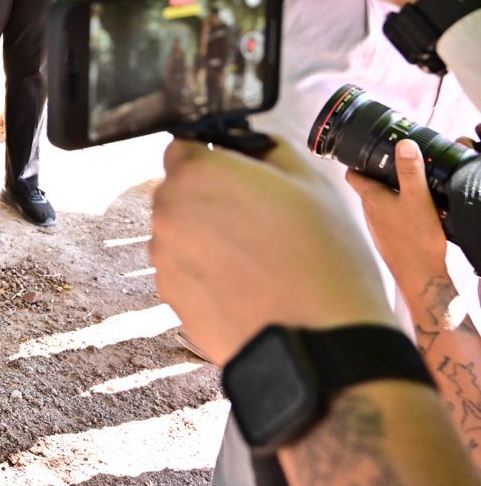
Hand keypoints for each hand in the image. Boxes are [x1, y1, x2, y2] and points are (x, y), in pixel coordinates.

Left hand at [150, 134, 396, 364]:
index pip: (183, 147)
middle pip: (179, 191)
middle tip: (256, 220)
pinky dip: (206, 273)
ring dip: (207, 237)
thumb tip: (244, 145)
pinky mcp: (170, 296)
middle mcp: (167, 212)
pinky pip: (184, 271)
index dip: (211, 158)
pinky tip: (245, 285)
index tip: (235, 174)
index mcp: (196, 173)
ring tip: (257, 258)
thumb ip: (264, 148)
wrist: (318, 340)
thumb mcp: (309, 180)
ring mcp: (164, 257)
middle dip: (209, 198)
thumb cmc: (321, 259)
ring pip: (181, 232)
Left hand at [347, 140, 449, 298]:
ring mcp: (379, 227)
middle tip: (396, 164)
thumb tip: (404, 144)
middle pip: (368, 187)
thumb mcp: (417, 199)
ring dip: (391, 193)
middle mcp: (370, 213)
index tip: (367, 150)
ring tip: (410, 185)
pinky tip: (418, 211)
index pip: (353, 174)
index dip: (357, 161)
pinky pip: (392, 218)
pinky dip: (400, 210)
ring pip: (380, 203)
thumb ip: (410, 171)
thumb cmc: (416, 240)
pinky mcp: (391, 239)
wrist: (421, 277)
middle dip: (379, 174)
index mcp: (371, 199)